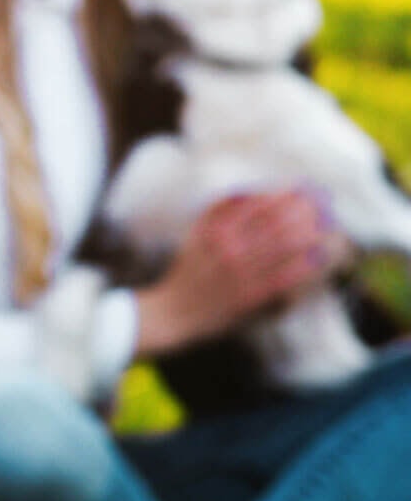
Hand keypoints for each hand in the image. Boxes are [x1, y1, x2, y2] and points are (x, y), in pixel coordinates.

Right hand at [135, 188, 340, 356]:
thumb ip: (216, 212)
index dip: (282, 196)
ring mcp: (241, 273)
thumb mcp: (194, 235)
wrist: (175, 310)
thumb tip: (248, 192)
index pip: (257, 205)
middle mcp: (228, 249)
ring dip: (308, 234)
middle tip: (319, 204)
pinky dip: (303, 266)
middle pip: (275, 223)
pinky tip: (317, 257)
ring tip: (324, 225)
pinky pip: (284, 277)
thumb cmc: (188, 271)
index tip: (299, 189)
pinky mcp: (250, 296)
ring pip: (283, 247)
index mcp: (214, 231)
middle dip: (301, 211)